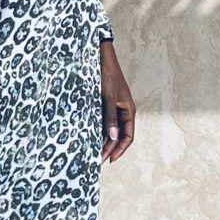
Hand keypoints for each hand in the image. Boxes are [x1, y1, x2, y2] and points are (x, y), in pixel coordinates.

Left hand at [99, 40, 135, 162]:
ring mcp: (114, 108)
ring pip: (111, 130)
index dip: (120, 149)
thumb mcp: (109, 97)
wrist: (101, 58)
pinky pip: (103, 122)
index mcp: (128, 110)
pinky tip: (90, 138)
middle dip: (109, 148)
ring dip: (103, 141)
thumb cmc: (108, 75)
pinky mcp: (105, 105)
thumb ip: (110, 117)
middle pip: (118, 135)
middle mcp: (123, 111)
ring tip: (93, 153)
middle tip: (98, 160)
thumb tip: (113, 137)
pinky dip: (99, 131)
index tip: (110, 159)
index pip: (128, 136)